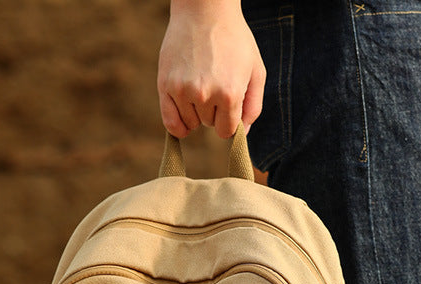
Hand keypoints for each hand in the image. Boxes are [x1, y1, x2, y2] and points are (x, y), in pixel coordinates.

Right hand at [158, 0, 265, 138]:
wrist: (204, 9)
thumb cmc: (234, 39)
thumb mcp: (256, 71)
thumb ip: (253, 106)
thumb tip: (242, 133)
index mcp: (230, 94)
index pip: (226, 131)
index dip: (229, 121)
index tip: (229, 106)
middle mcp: (205, 95)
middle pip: (208, 125)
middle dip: (214, 111)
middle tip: (214, 83)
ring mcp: (183, 90)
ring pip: (190, 123)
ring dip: (196, 113)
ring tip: (200, 86)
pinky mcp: (165, 84)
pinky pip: (170, 122)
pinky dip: (177, 126)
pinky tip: (184, 123)